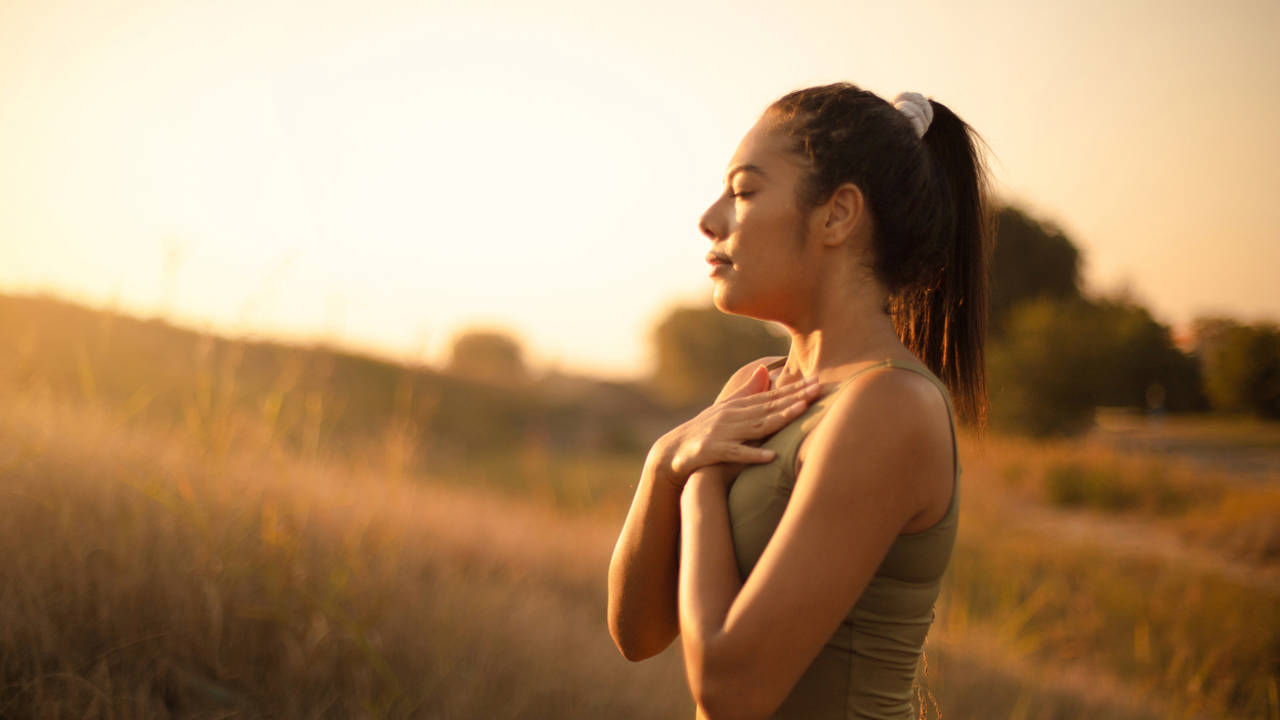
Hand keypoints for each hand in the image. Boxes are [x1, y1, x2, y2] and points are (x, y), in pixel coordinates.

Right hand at [654, 364, 819, 488]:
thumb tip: (765, 369)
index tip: (817, 381)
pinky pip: (736, 453)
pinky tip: (771, 456)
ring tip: (801, 411)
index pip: (772, 396)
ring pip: (757, 425)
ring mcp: (724, 433)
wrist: (672, 451)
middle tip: (818, 389)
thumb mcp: (726, 409)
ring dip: (780, 418)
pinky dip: (753, 454)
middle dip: (795, 397)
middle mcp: (733, 416)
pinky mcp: (714, 451)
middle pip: (769, 407)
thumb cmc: (704, 430)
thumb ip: (747, 390)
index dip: (795, 389)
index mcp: (738, 406)